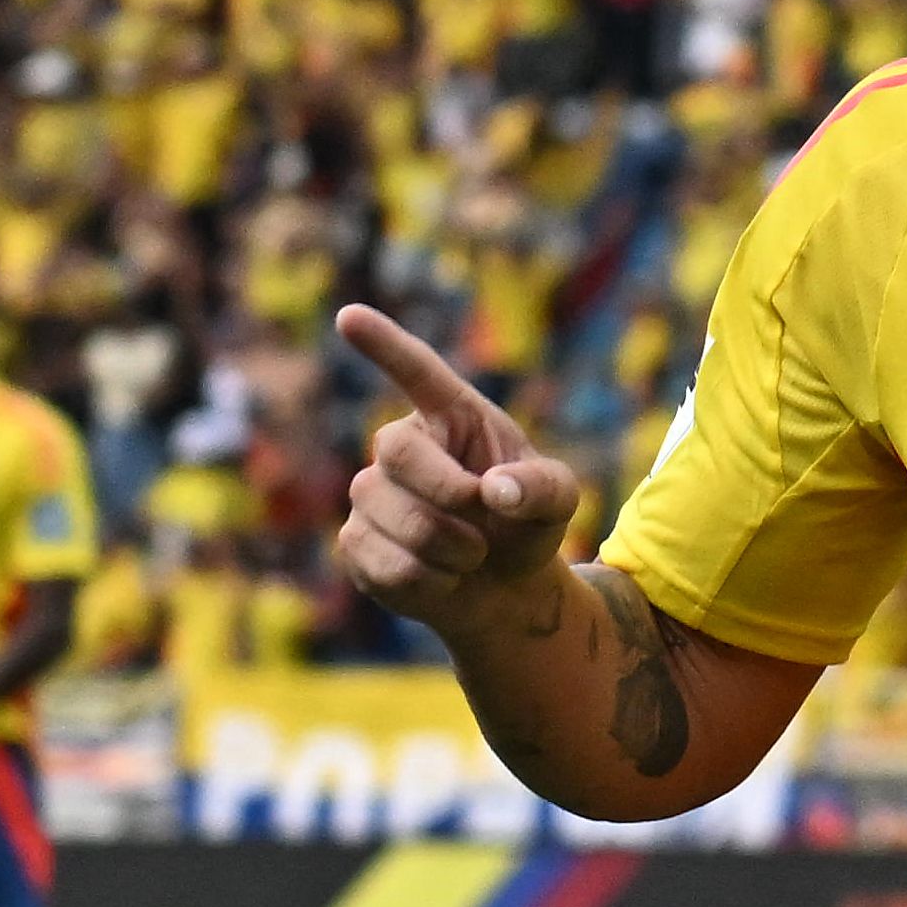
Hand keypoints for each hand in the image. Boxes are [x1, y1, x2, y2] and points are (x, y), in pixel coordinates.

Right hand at [333, 304, 582, 631]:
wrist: (506, 590)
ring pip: (390, 516)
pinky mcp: (356, 544)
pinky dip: (429, 584)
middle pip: (395, 451)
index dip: (383, 344)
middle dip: (448, 493)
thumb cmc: (526, 525)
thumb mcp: (557, 501)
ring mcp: (370, 495)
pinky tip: (443, 580)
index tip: (350, 317)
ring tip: (471, 557)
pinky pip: (384, 565)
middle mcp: (402, 446)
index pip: (414, 370)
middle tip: (483, 523)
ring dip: (449, 550)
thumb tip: (496, 489)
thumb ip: (542, 487)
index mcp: (450, 416)